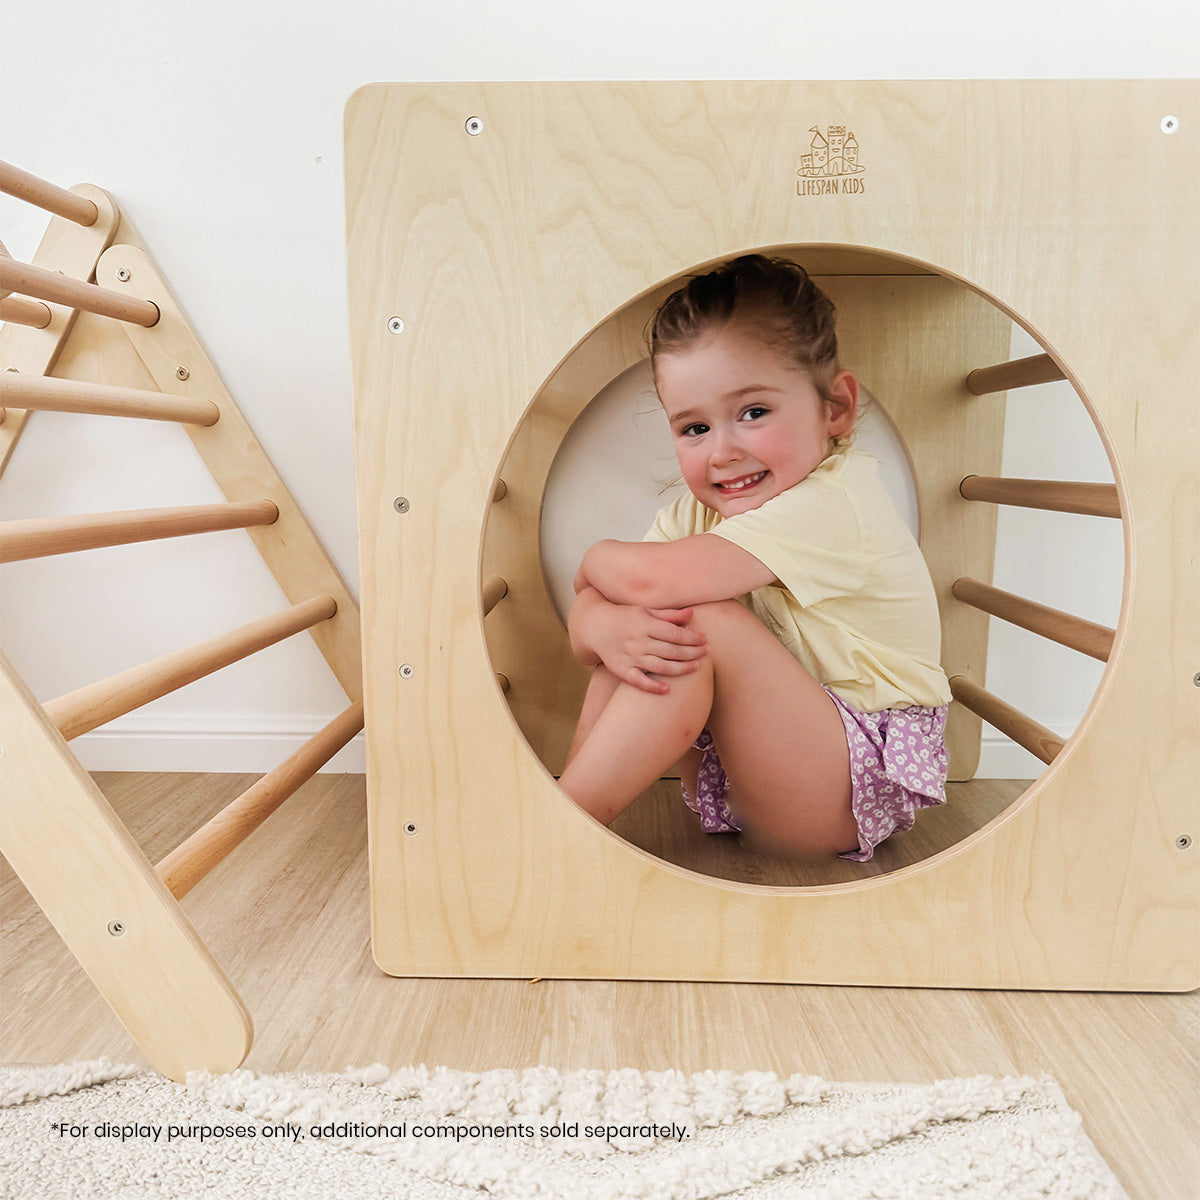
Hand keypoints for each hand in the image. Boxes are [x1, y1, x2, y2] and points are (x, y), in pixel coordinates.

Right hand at [591, 603, 707, 694]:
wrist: (595, 627)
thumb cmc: (625, 617)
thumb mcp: (645, 611)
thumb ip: (669, 615)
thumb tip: (692, 614)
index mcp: (645, 625)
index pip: (675, 634)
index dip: (692, 638)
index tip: (705, 640)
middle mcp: (638, 641)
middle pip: (671, 651)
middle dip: (692, 652)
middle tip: (706, 653)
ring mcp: (630, 657)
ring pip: (660, 667)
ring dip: (680, 669)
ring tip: (696, 667)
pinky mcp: (621, 670)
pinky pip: (638, 681)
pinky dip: (652, 687)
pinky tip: (667, 690)